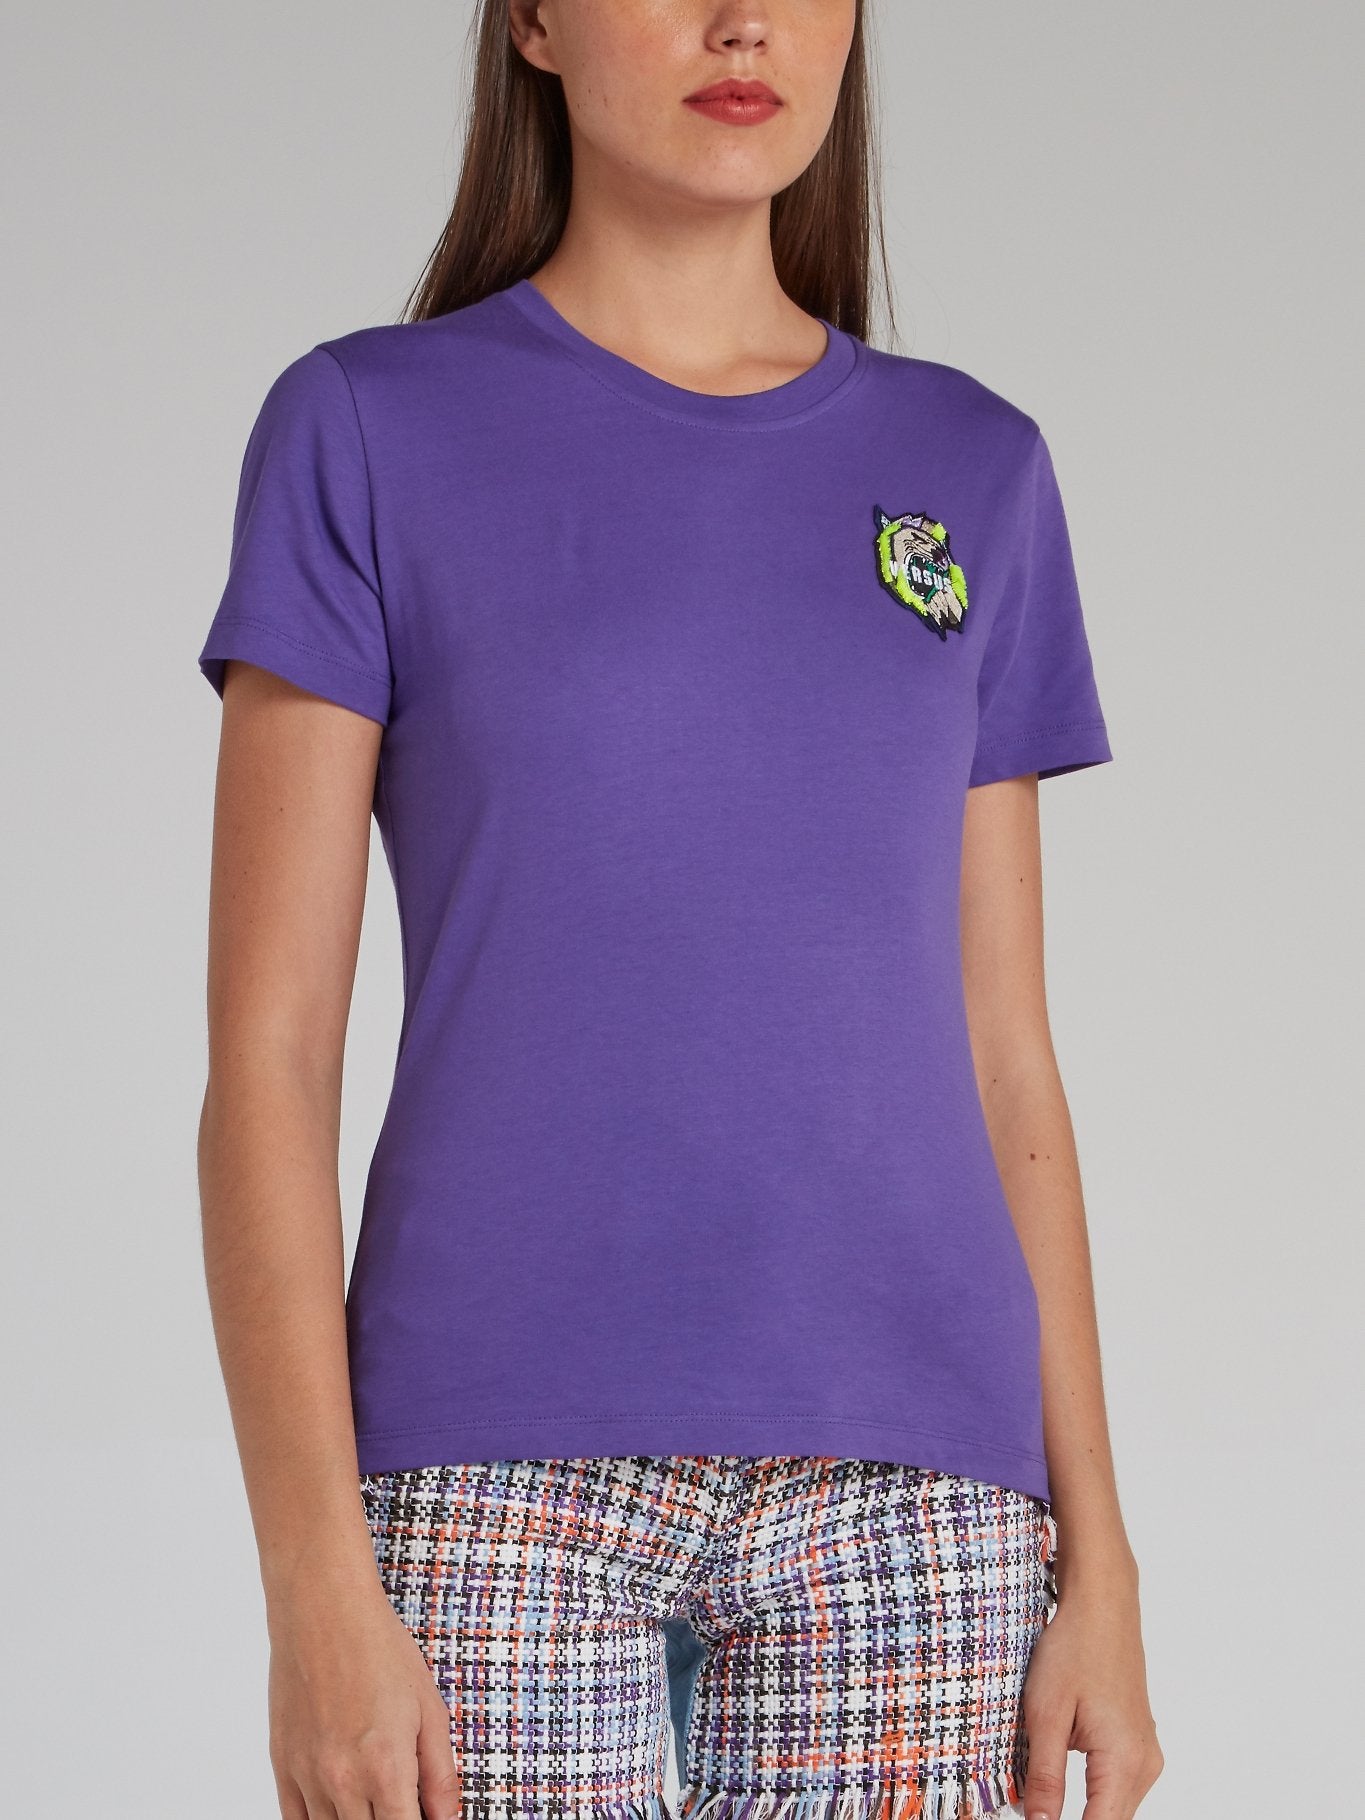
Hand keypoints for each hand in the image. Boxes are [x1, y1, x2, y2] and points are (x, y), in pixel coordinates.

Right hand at [267, 1578, 460, 1819]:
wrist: (324, 1611)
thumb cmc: (378, 1649)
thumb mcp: (430, 1707)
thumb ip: (441, 1773)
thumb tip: (448, 1818)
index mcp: (387, 1768)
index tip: (424, 1817)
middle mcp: (344, 1781)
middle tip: (402, 1803)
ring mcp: (308, 1776)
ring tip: (372, 1798)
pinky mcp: (283, 1766)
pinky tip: (338, 1809)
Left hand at [1019, 1569, 1163, 1819]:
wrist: (1101, 1605)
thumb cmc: (1073, 1648)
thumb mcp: (1046, 1714)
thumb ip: (1046, 1777)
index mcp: (1124, 1761)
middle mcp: (1145, 1764)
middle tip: (1037, 1807)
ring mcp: (1146, 1753)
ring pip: (1114, 1807)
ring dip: (1083, 1809)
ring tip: (1044, 1793)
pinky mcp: (1139, 1743)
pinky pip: (1118, 1785)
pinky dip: (1093, 1791)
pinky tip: (1064, 1771)